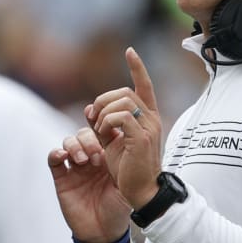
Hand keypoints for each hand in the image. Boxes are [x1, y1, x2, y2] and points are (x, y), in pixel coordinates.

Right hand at [48, 127, 130, 242]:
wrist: (105, 230)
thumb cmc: (119, 205)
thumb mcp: (126, 179)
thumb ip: (124, 158)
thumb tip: (128, 134)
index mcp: (108, 155)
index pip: (103, 132)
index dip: (102, 124)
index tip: (105, 123)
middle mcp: (91, 157)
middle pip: (85, 134)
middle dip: (90, 140)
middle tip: (98, 155)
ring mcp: (76, 167)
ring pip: (69, 142)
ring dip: (75, 146)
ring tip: (84, 160)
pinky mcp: (62, 178)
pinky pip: (54, 159)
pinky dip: (56, 153)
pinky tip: (64, 156)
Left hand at [90, 47, 163, 209]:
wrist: (142, 191)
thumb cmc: (129, 169)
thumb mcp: (114, 142)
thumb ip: (106, 124)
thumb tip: (89, 109)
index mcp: (148, 117)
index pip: (145, 85)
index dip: (137, 67)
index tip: (130, 51)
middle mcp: (152, 118)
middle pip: (126, 91)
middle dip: (104, 99)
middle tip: (92, 117)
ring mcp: (149, 127)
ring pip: (123, 101)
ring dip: (104, 112)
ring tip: (99, 130)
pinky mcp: (141, 137)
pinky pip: (120, 117)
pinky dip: (106, 122)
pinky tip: (103, 135)